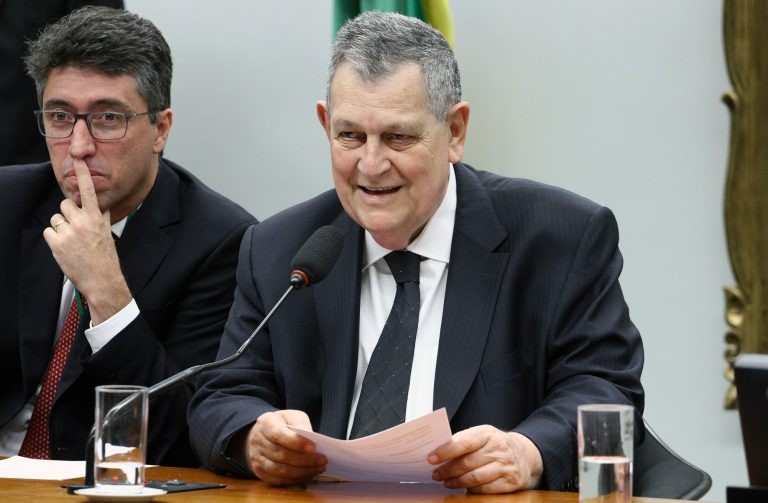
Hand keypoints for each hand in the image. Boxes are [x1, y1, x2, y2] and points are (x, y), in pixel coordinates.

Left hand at [43, 159, 131, 324]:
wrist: (102, 279)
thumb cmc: (106, 258)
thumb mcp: (107, 234)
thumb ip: (103, 217)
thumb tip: (102, 205)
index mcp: (96, 218)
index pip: (88, 191)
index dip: (83, 174)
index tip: (78, 160)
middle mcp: (82, 222)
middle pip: (65, 205)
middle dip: (67, 214)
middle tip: (75, 228)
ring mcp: (69, 232)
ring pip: (56, 218)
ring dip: (61, 227)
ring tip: (71, 241)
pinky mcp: (57, 243)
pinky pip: (49, 231)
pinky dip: (54, 238)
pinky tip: (64, 247)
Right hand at [245, 409, 326, 485]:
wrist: (262, 433)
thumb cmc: (282, 423)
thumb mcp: (292, 416)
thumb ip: (301, 424)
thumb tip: (310, 441)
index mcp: (265, 423)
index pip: (278, 434)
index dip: (296, 442)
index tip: (313, 447)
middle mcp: (257, 441)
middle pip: (281, 455)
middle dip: (304, 460)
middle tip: (323, 460)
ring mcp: (256, 458)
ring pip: (279, 470)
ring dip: (302, 472)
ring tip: (319, 468)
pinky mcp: (260, 472)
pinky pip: (277, 480)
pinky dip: (294, 479)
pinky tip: (308, 474)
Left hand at [428, 425, 542, 493]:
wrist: (525, 455)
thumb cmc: (495, 445)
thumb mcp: (482, 436)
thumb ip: (463, 442)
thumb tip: (438, 453)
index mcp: (488, 433)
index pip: (464, 442)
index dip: (446, 451)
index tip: (431, 458)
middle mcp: (499, 448)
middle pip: (467, 463)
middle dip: (448, 470)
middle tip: (436, 474)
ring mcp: (507, 465)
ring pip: (475, 478)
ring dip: (457, 482)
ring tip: (447, 482)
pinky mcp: (511, 482)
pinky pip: (486, 490)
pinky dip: (472, 490)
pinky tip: (465, 488)